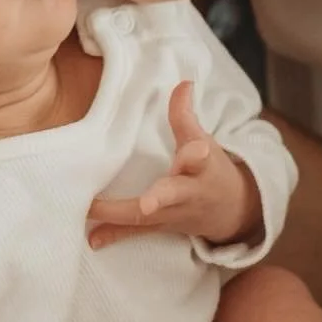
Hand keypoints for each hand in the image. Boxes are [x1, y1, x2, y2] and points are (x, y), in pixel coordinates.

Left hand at [87, 82, 260, 249]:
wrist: (231, 211)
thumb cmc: (211, 170)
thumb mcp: (204, 142)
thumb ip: (187, 116)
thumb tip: (183, 83)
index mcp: (201, 167)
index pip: (201, 157)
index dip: (198, 153)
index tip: (199, 149)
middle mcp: (188, 194)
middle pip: (174, 195)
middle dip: (160, 197)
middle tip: (147, 204)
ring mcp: (173, 214)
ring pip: (147, 218)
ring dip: (119, 216)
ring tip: (91, 210)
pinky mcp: (160, 227)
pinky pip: (135, 232)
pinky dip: (113, 235)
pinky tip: (93, 238)